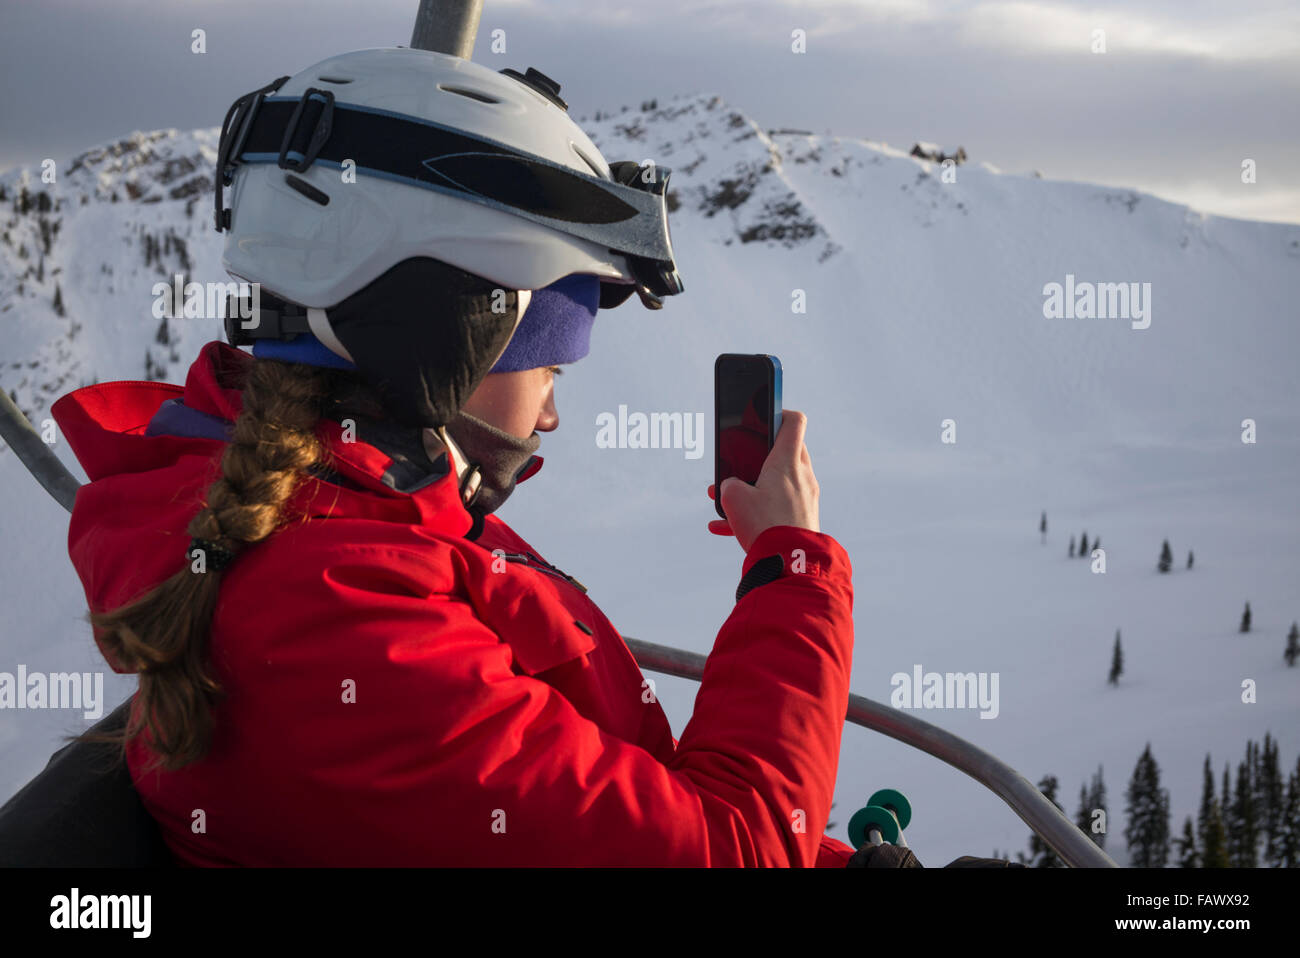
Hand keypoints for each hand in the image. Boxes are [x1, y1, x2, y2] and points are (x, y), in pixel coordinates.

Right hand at [707, 409, 819, 553]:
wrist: (789, 562)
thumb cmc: (764, 524)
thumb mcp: (733, 498)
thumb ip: (729, 485)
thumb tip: (732, 489)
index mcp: (787, 461)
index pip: (794, 421)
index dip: (779, 413)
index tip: (764, 417)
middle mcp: (801, 476)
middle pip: (785, 451)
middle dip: (760, 456)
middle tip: (741, 463)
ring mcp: (805, 497)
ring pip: (778, 482)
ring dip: (753, 486)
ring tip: (725, 500)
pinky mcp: (802, 517)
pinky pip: (777, 508)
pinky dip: (755, 512)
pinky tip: (724, 527)